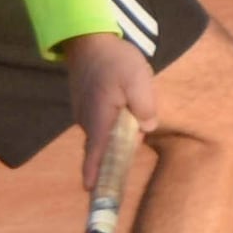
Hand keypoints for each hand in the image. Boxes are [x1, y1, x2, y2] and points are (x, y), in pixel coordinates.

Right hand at [61, 30, 157, 192]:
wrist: (89, 39)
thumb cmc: (115, 60)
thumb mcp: (138, 79)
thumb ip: (144, 106)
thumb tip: (147, 127)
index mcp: (99, 119)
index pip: (96, 154)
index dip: (96, 174)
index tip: (92, 193)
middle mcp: (88, 121)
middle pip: (105, 148)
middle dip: (119, 152)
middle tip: (135, 136)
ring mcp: (85, 114)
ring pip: (106, 134)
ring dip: (120, 132)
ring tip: (134, 109)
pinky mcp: (87, 107)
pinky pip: (103, 122)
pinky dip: (115, 122)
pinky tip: (126, 104)